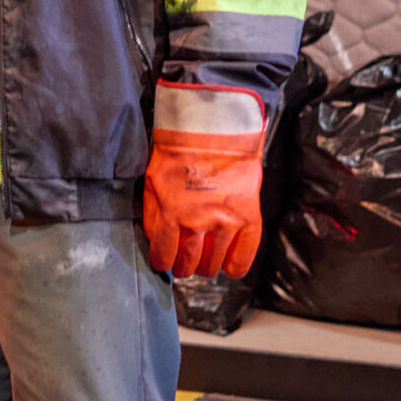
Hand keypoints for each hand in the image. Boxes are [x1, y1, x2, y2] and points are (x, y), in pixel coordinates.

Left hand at [142, 87, 265, 279]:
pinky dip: (236, 266)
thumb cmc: (179, 151)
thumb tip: (154, 239)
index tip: (163, 262)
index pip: (163, 255)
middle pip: (188, 263)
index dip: (161, 262)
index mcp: (170, 213)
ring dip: (206, 268)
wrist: (214, 131)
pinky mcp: (247, 217)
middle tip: (182, 265)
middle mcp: (198, 222)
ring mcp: (225, 222)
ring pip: (213, 263)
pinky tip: (229, 267)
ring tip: (203, 263)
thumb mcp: (152, 180)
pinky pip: (244, 254)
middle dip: (182, 268)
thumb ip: (152, 212)